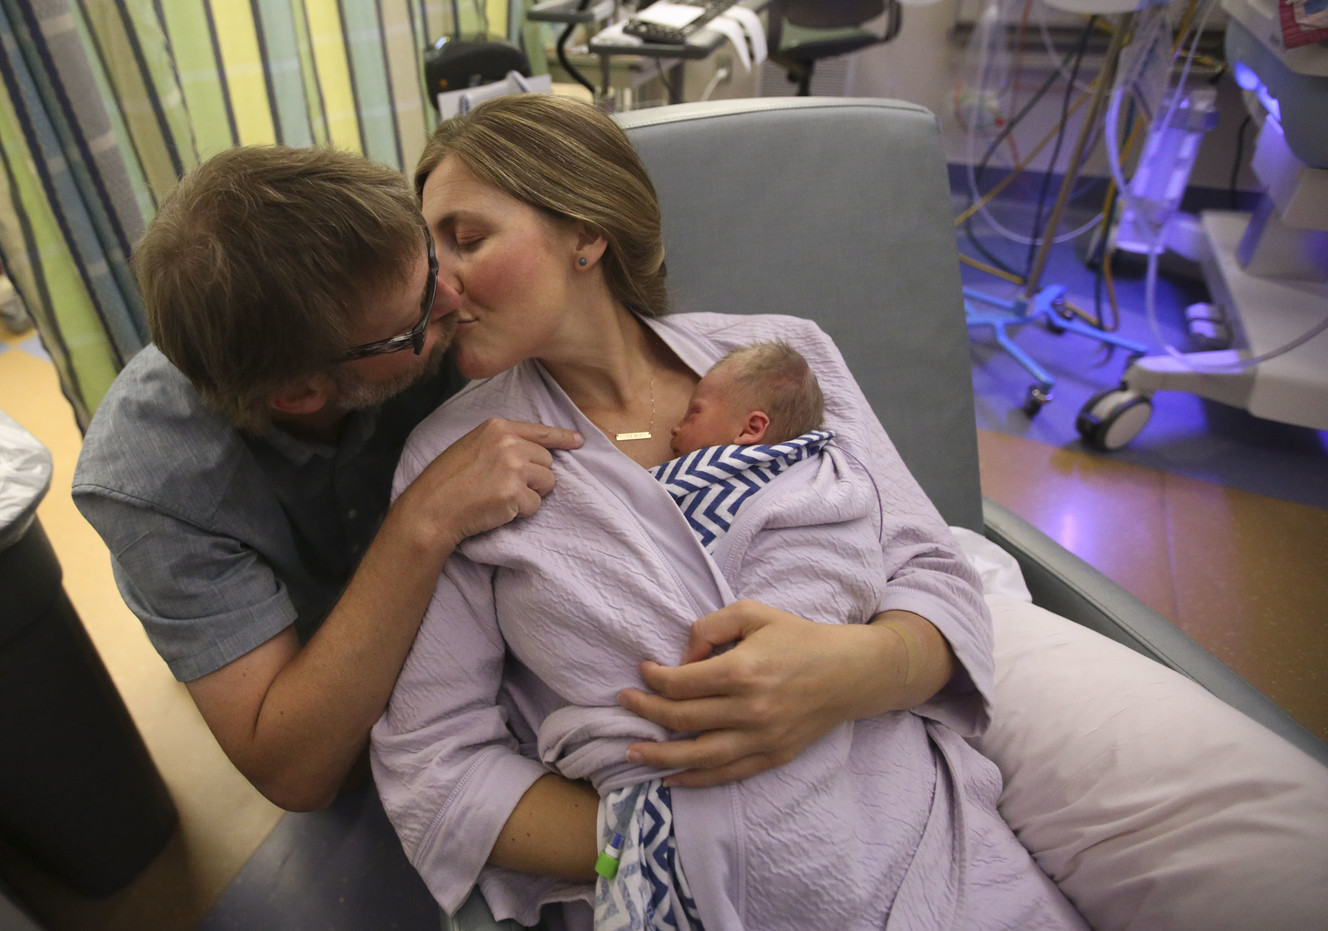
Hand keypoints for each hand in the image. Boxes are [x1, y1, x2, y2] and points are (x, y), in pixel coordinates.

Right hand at [401, 418, 582, 550]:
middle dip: (535, 477)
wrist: (431, 508)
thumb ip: (503, 443)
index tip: (579, 441)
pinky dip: (522, 512)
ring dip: (531, 494)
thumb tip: (535, 451)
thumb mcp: (473, 446)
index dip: (563, 438)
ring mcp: (513, 467)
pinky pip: (536, 505)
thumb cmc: (449, 481)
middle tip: (505, 486)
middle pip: (547, 461)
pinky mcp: (515, 493)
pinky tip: (498, 508)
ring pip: (548, 483)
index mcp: (498, 427)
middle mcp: (509, 443)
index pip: (541, 431)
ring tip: (501, 496)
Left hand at [616, 600, 900, 787]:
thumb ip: (711, 626)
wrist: (850, 673)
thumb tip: (684, 655)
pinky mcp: (773, 756)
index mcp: (742, 670)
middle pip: (681, 718)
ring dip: (659, 756)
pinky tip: (671, 777)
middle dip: (646, 711)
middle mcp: (749, 709)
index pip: (680, 683)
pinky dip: (695, 779)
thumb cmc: (799, 638)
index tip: (643, 670)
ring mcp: (761, 738)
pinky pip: (726, 774)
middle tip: (624, 703)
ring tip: (631, 752)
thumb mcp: (753, 613)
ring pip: (698, 755)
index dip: (653, 678)